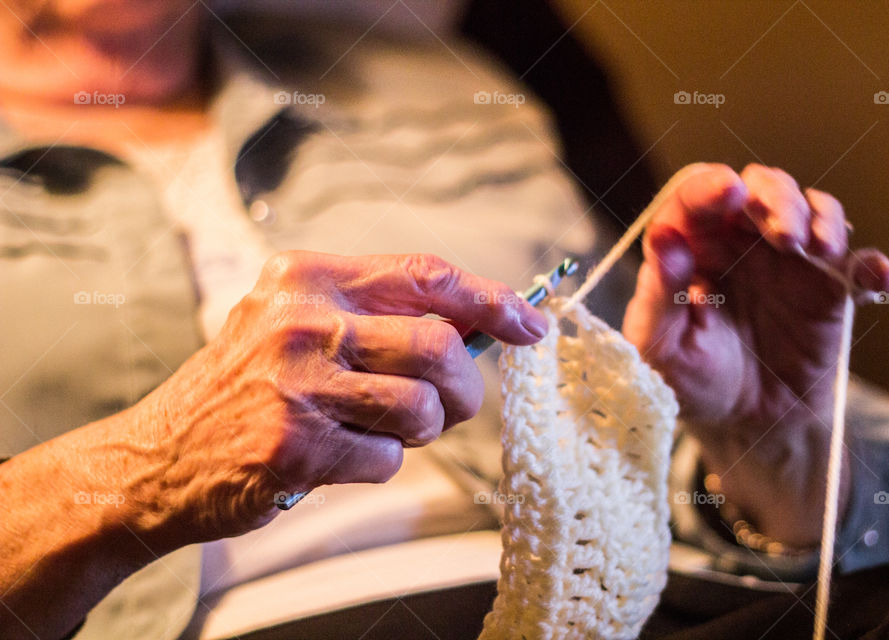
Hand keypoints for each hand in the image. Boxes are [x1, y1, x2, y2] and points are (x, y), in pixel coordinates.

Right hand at [137, 252, 546, 542]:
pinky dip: (379, 465)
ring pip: (422, 407)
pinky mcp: (294, 444)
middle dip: (465, 389)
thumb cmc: (246, 385)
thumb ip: (378, 313)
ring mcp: (295, 383)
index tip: (529, 322)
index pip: (426, 274)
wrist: (159, 455)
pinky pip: (388, 459)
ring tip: (382, 430)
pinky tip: (337, 456)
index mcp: (307, 276)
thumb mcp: (297, 321)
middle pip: (440, 346)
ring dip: (422, 431)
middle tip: (451, 406)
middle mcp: (301, 320)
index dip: (491, 298)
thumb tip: (478, 323)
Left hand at [622, 163, 888, 545]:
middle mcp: (740, 242)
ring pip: (812, 209)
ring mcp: (789, 262)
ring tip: (818, 250)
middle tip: (782, 235)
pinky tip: (876, 280)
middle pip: (762, 187)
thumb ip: (659, 294)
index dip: (710, 186)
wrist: (742, 424)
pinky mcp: (829, 290)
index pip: (697, 198)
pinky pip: (858, 265)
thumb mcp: (659, 347)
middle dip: (776, 198)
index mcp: (692, 247)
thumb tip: (664, 237)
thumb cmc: (689, 380)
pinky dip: (871, 265)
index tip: (727, 191)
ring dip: (821, 218)